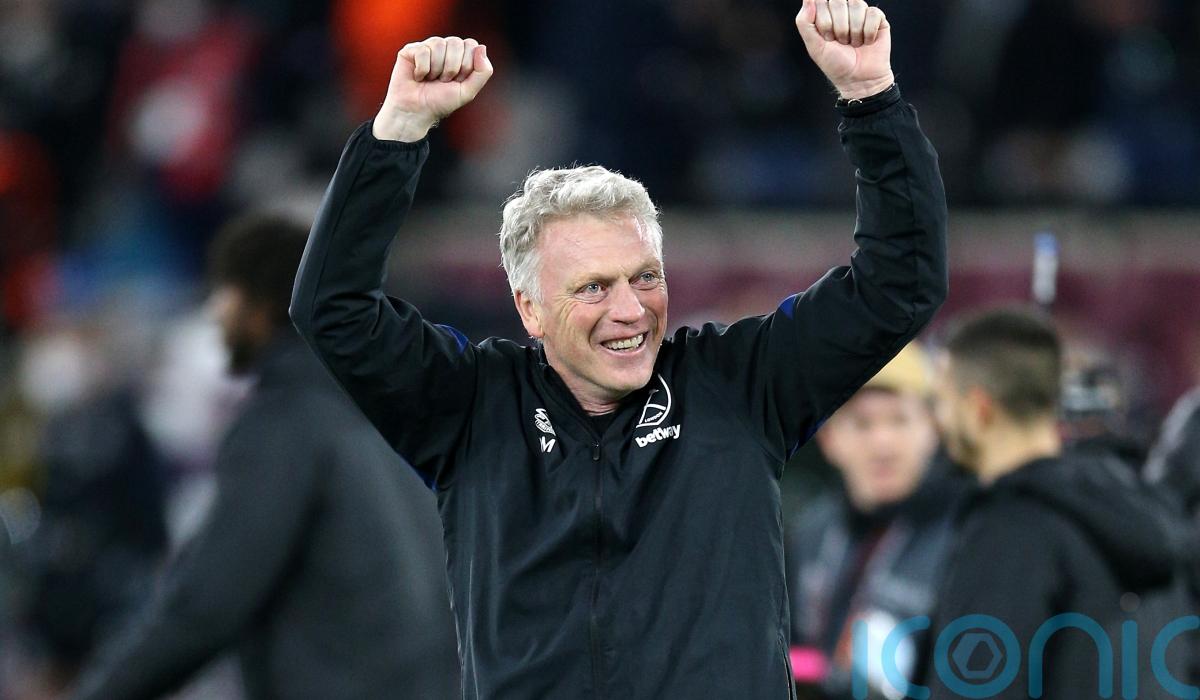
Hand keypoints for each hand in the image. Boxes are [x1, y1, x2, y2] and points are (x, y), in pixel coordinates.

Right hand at [372, 36, 494, 141]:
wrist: (417, 111)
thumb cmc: (441, 101)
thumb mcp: (468, 91)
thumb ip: (483, 72)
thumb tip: (482, 47)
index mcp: (460, 55)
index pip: (471, 45)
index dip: (466, 65)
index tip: (457, 80)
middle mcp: (444, 47)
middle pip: (456, 42)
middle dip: (451, 67)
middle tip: (443, 81)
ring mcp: (427, 47)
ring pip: (439, 44)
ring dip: (436, 69)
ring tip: (431, 79)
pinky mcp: (410, 50)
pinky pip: (422, 51)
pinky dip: (422, 69)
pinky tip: (418, 77)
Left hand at [795, 0, 893, 99]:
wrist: (858, 79)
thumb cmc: (835, 63)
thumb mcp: (814, 46)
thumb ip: (805, 22)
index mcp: (825, 12)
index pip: (821, 1)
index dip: (824, 22)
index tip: (827, 39)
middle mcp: (843, 8)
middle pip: (838, 0)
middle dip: (838, 27)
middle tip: (841, 42)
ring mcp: (860, 11)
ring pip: (857, 4)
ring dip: (853, 31)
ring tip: (853, 43)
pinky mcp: (877, 18)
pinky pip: (873, 14)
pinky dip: (868, 32)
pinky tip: (867, 42)